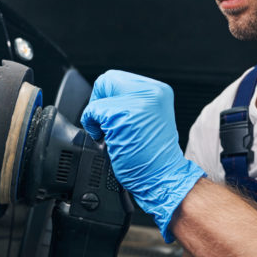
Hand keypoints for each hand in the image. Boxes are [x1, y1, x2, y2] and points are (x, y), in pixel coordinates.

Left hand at [81, 71, 204, 241]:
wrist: (163, 178)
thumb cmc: (154, 156)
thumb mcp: (149, 119)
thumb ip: (134, 103)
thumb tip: (107, 98)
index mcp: (159, 91)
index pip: (119, 79)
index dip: (110, 97)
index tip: (113, 115)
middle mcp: (151, 92)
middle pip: (108, 81)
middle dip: (101, 102)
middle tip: (108, 124)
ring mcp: (137, 103)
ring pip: (100, 97)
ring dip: (98, 118)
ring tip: (112, 135)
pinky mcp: (122, 117)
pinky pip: (93, 113)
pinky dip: (93, 127)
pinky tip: (107, 141)